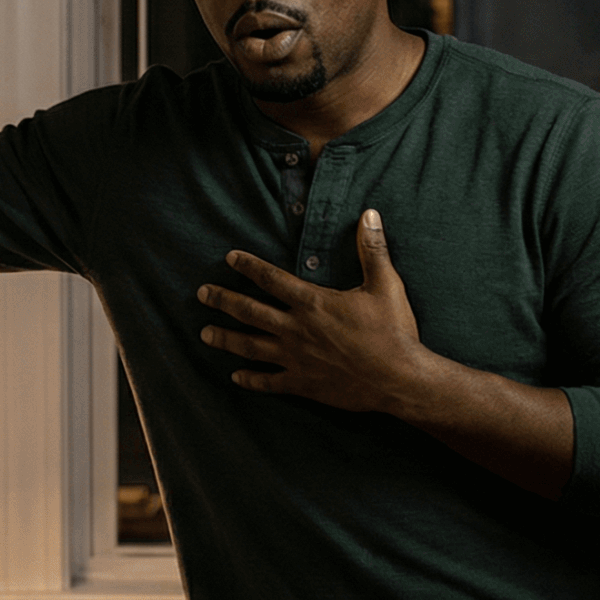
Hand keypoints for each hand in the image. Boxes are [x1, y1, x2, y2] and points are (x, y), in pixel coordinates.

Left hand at [198, 209, 437, 412]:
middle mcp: (296, 329)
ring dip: (226, 338)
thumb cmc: (393, 331)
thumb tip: (369, 215)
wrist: (399, 379)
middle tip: (201, 294)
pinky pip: (269, 381)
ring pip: (250, 346)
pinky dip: (251, 379)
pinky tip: (236, 377)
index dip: (248, 266)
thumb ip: (372, 250)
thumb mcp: (385, 285)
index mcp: (312, 302)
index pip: (271, 279)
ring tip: (205, 333)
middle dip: (223, 300)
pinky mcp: (303, 384)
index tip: (230, 258)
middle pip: (250, 311)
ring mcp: (296, 359)